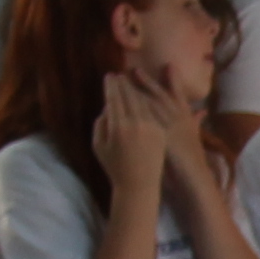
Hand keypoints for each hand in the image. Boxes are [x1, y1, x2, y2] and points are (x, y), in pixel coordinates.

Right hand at [93, 67, 174, 190]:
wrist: (139, 184)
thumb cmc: (114, 166)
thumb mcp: (98, 145)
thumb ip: (101, 123)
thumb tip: (108, 106)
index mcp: (118, 126)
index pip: (114, 98)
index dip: (111, 85)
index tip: (109, 75)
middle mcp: (136, 123)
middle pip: (129, 96)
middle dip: (124, 83)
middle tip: (120, 74)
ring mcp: (151, 127)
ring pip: (143, 102)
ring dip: (136, 89)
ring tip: (131, 81)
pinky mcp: (161, 132)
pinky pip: (153, 112)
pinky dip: (148, 102)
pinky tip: (144, 95)